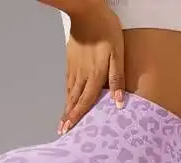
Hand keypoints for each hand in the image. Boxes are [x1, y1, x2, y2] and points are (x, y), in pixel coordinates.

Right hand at [58, 1, 124, 134]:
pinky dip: (66, 94)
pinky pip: (68, 82)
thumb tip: (118, 102)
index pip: (85, 102)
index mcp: (94, 76)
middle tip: (62, 131)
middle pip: (74, 101)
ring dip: (66, 108)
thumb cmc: (106, 30)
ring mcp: (74, 68)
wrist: (86, 11)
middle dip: (68, 117)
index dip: (78, 117)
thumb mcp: (117, 53)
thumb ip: (117, 78)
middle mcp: (82, 76)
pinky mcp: (70, 61)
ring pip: (69, 93)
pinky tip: (66, 99)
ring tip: (62, 121)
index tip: (70, 130)